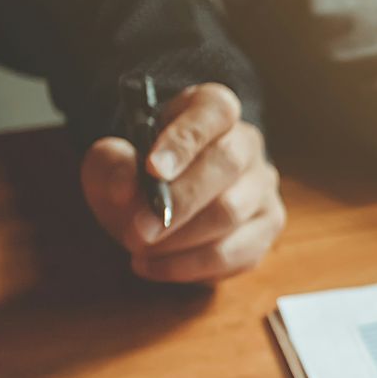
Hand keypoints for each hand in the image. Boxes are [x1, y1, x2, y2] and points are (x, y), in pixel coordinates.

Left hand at [80, 83, 286, 283]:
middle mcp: (247, 144)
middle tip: (137, 230)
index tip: (151, 169)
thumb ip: (112, 164)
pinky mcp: (266, 228)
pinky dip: (190, 267)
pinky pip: (237, 253)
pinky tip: (154, 266)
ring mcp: (263, 187)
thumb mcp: (111, 161)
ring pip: (232, 213)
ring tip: (138, 250)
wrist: (157, 203)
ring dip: (179, 239)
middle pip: (226, 165)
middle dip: (178, 202)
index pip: (213, 111)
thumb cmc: (138, 175)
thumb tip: (127, 188)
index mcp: (213, 110)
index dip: (184, 140)